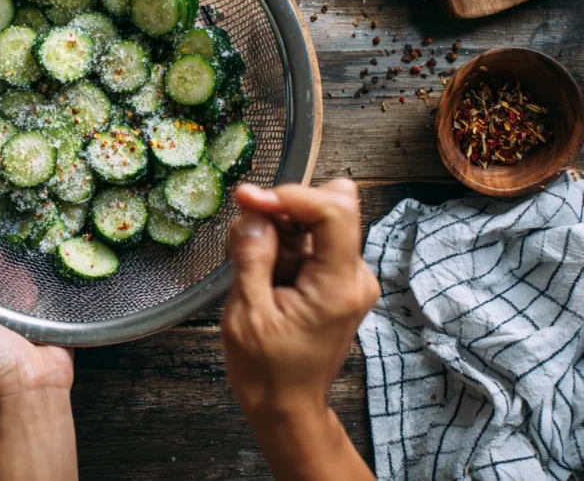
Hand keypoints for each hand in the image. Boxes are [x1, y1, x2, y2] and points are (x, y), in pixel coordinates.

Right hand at [221, 180, 377, 480]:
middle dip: (283, 211)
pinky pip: (312, 242)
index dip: (289, 195)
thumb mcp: (247, 314)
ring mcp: (348, 277)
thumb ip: (252, 257)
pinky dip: (284, 245)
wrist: (287, 406)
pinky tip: (264, 272)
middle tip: (247, 235)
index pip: (333, 210)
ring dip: (280, 230)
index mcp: (337, 285)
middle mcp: (354, 276)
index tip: (249, 200)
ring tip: (254, 267)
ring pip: (317, 221)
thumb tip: (252, 213)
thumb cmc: (267, 371)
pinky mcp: (337, 280)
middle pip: (329, 208)